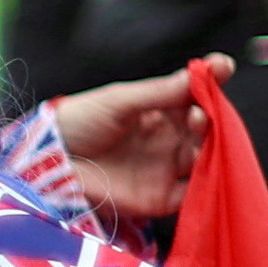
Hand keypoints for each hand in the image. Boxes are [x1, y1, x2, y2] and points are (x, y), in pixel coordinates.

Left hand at [47, 56, 226, 226]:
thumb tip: (203, 72)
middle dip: (210, 118)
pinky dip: (206, 184)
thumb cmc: (77, 125)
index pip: (195, 95)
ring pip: (206, 159)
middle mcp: (168, 140)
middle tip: (198, 112)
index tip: (222, 67)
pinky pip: (192, 195)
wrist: (45, 165)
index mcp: (159, 112)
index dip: (212, 80)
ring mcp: (165, 168)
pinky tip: (207, 169)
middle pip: (206, 129)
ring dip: (212, 148)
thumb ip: (159, 91)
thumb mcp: (118, 101)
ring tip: (198, 135)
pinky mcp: (159, 198)